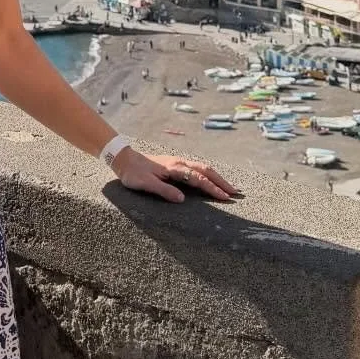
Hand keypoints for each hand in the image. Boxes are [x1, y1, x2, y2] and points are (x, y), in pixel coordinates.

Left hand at [111, 146, 243, 203]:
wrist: (124, 159)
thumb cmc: (133, 173)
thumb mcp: (146, 184)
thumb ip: (164, 190)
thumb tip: (182, 199)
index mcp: (174, 168)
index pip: (198, 178)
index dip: (212, 188)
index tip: (225, 197)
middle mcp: (179, 163)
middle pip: (206, 170)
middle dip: (221, 181)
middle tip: (235, 192)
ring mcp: (178, 162)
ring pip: (202, 168)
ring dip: (216, 177)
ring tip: (228, 188)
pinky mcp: (175, 165)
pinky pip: (196, 169)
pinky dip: (208, 175)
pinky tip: (211, 180)